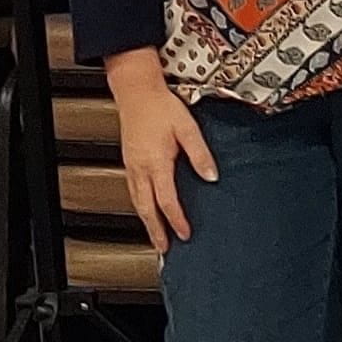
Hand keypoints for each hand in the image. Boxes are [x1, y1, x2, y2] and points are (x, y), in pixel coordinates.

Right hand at [106, 52, 216, 249]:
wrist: (137, 92)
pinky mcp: (129, 162)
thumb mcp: (188, 128)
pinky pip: (133, 192)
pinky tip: (146, 209)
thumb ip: (200, 154)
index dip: (177, 220)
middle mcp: (140, 169)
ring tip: (156, 236)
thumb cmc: (161, 107)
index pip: (167, 201)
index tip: (186, 234)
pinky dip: (140, 206)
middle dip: (155, 231)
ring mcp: (132, 166)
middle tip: (164, 249)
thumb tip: (212, 176)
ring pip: (137, 202)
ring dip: (146, 222)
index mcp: (156, 163)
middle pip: (146, 209)